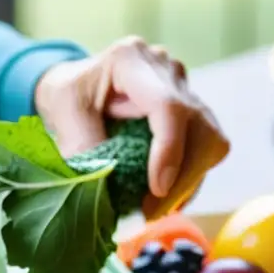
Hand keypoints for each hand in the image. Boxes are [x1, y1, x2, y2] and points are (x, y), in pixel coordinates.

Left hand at [34, 36, 229, 213]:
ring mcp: (184, 88)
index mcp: (131, 60)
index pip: (168, 106)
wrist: (78, 87)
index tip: (156, 190)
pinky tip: (166, 198)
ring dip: (189, 182)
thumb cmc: (67, 98)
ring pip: (211, 140)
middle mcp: (165, 69)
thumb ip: (83, 147)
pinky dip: (190, 178)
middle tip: (152, 212)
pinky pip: (206, 149)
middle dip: (182, 176)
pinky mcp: (192, 111)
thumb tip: (106, 189)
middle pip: (199, 126)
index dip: (169, 150)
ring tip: (157, 209)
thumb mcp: (62, 116)